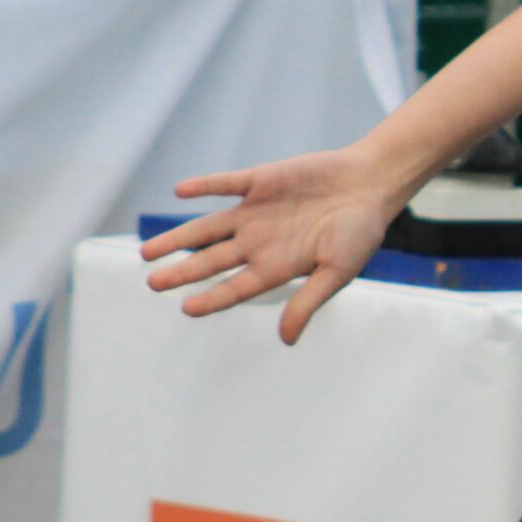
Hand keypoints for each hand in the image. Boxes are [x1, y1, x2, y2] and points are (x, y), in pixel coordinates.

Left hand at [149, 145, 412, 343]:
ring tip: (149, 250)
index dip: (211, 299)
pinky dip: (205, 186)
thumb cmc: (361, 231)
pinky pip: (226, 184)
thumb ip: (308, 301)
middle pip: (211, 260)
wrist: (372, 183)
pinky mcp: (261, 181)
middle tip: (152, 283)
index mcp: (276, 266)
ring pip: (207, 227)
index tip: (186, 309)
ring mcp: (256, 211)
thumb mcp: (337, 272)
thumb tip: (287, 340)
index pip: (235, 288)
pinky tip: (181, 192)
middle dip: (182, 272)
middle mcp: (259, 241)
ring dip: (178, 237)